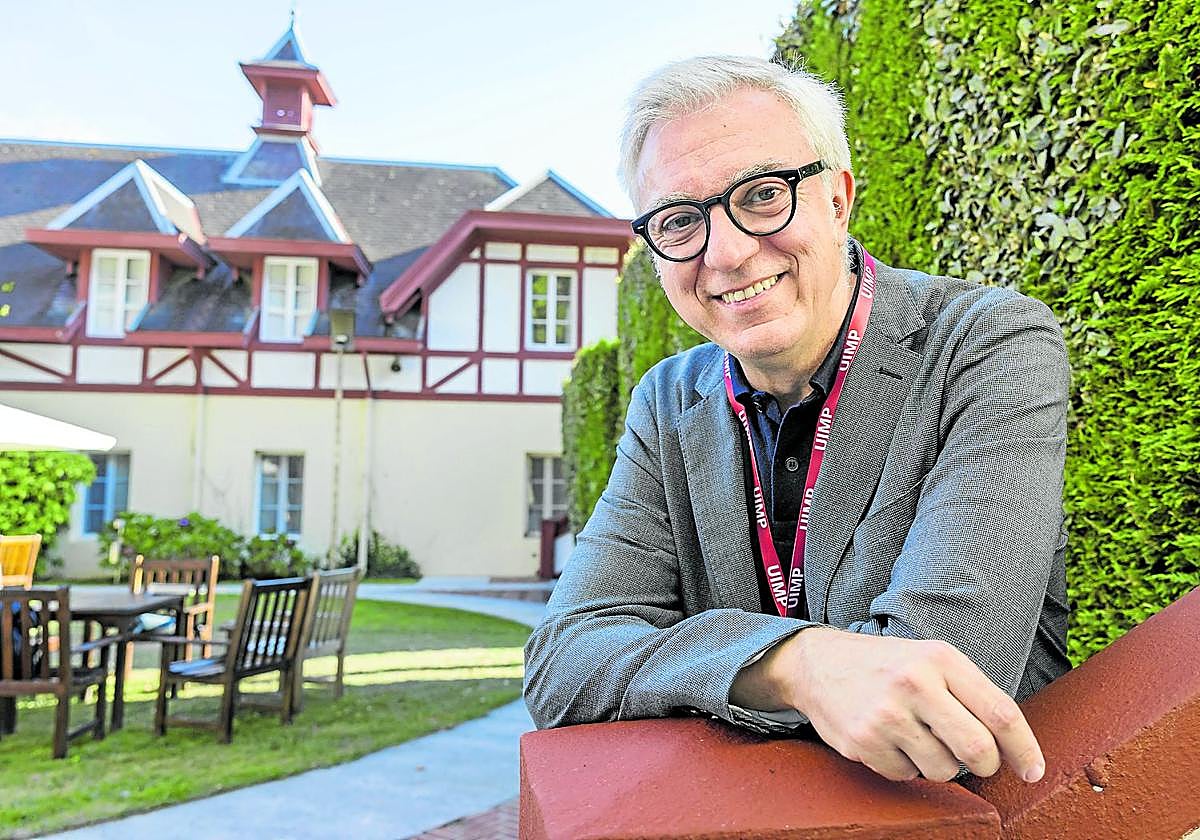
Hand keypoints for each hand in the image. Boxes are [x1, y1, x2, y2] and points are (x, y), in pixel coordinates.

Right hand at [737, 627, 1044, 782]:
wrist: (818, 664)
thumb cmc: (888, 665)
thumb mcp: (931, 659)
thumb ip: (972, 693)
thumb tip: (1014, 748)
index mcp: (939, 658)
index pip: (1000, 712)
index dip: (1024, 748)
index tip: (1033, 770)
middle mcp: (913, 683)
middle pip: (978, 750)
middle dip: (986, 765)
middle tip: (978, 762)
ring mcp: (885, 714)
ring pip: (943, 770)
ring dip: (941, 764)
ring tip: (920, 738)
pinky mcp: (862, 740)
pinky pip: (906, 775)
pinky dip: (906, 766)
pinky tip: (890, 740)